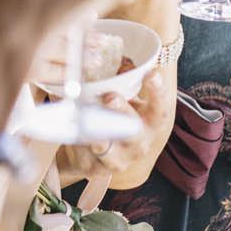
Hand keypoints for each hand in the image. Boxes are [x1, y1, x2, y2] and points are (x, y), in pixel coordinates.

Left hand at [57, 56, 175, 188]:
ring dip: (95, 130)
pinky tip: (69, 129)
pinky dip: (76, 140)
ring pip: (108, 146)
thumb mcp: (124, 99)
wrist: (94, 153)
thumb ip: (123, 81)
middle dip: (122, 111)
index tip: (151, 73)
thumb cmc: (115, 118)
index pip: (161, 108)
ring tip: (83, 116)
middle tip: (110, 96)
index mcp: (151, 122)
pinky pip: (87, 154)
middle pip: (135, 129)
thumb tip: (119, 61)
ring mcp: (121, 158)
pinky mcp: (98, 169)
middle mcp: (140, 142)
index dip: (158, 91)